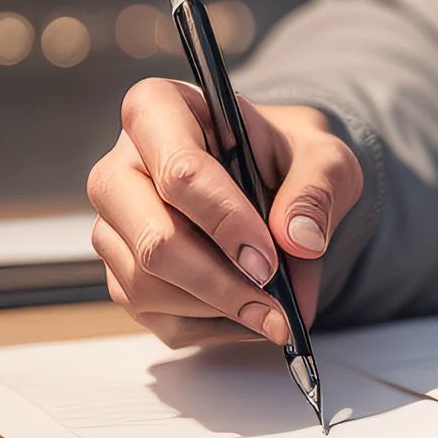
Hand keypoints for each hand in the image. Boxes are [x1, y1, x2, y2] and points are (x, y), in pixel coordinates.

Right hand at [87, 80, 361, 349]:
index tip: (269, 258)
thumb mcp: (324, 155)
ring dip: (218, 309)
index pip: (179, 170)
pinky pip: (153, 315)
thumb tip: (300, 238)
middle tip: (276, 300)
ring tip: (276, 314)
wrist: (279, 181)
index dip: (225, 219)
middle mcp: (120, 169)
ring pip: (148, 286)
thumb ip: (318, 187)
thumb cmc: (290, 157)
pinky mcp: (120, 271)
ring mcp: (113, 225)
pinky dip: (208, 326)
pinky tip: (251, 317)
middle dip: (220, 280)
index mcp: (160, 111)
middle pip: (155, 239)